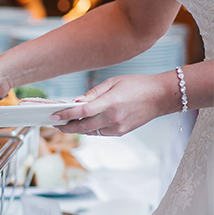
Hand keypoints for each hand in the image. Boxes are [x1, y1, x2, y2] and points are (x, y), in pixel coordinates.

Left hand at [51, 74, 170, 135]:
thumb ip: (92, 93)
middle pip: (82, 126)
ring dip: (77, 128)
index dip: (65, 115)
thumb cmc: (137, 85)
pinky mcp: (121, 132)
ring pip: (90, 131)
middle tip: (54, 124)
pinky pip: (100, 132)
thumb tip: (75, 102)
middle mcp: (112, 118)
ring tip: (66, 123)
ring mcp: (117, 127)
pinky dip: (90, 128)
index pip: (81, 111)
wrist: (161, 97)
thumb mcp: (112, 82)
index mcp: (110, 103)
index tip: (52, 116)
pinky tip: (84, 122)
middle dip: (66, 127)